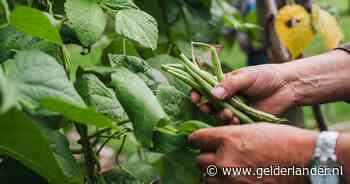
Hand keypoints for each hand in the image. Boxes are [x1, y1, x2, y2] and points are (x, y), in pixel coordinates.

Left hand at [188, 123, 317, 182]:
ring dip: (215, 172)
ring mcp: (231, 179)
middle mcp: (224, 160)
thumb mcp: (251, 129)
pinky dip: (225, 182)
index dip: (197, 139)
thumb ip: (229, 136)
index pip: (195, 139)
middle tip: (217, 156)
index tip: (199, 141)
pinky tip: (236, 177)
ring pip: (208, 177)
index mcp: (227, 138)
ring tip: (229, 168)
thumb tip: (215, 141)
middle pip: (199, 161)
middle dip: (206, 158)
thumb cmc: (282, 140)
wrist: (304, 161)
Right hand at [191, 64, 295, 123]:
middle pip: (209, 104)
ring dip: (220, 116)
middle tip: (208, 108)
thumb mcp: (246, 76)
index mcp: (224, 83)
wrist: (287, 87)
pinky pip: (232, 124)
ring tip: (228, 114)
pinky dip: (231, 123)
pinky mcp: (243, 119)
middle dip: (206, 107)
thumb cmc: (265, 77)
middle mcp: (226, 97)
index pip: (204, 87)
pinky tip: (236, 119)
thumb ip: (229, 84)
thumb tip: (213, 93)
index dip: (196, 92)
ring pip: (219, 115)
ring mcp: (234, 109)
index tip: (194, 98)